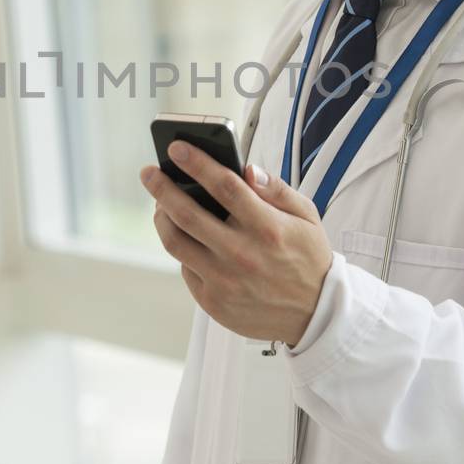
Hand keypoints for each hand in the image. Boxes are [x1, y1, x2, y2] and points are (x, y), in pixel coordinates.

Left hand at [139, 142, 332, 345]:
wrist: (315, 314)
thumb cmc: (307, 258)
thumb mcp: (306, 217)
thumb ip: (277, 190)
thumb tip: (247, 169)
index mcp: (268, 228)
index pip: (224, 186)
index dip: (197, 163)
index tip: (177, 148)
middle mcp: (242, 255)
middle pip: (187, 214)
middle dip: (162, 188)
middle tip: (149, 172)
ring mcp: (224, 281)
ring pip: (176, 242)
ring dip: (161, 218)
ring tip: (160, 204)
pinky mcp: (213, 301)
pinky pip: (185, 267)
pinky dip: (182, 247)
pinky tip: (185, 236)